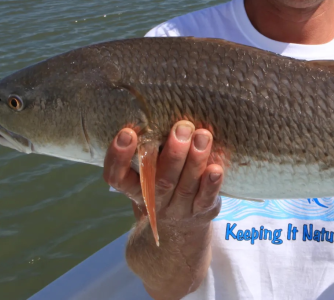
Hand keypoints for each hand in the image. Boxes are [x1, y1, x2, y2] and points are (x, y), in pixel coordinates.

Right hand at [103, 121, 224, 228]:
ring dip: (195, 161)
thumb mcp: (151, 168)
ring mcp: (178, 210)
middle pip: (160, 180)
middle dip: (173, 153)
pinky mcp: (201, 212)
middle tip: (182, 127)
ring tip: (203, 136)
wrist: (179, 227)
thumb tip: (160, 106)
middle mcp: (154, 202)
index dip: (118, 157)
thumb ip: (152, 146)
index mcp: (134, 188)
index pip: (117, 177)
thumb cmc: (163, 181)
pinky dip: (211, 184)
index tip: (127, 132)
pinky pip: (206, 199)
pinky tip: (216, 168)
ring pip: (185, 186)